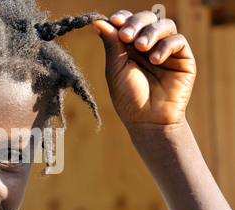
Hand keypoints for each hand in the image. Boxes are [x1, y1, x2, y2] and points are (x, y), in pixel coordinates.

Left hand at [92, 10, 195, 129]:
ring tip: (141, 47)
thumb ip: (111, 44)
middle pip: (146, 19)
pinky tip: (155, 60)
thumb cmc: (128, 98)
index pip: (128, 22)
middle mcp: (148, 45)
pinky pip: (178, 41)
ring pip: (164, 25)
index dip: (123, 17)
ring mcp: (166, 51)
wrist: (148, 120)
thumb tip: (98, 22)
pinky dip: (165, 46)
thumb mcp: (115, 70)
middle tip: (126, 36)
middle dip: (135, 23)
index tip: (115, 21)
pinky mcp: (183, 59)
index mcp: (129, 46)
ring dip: (150, 32)